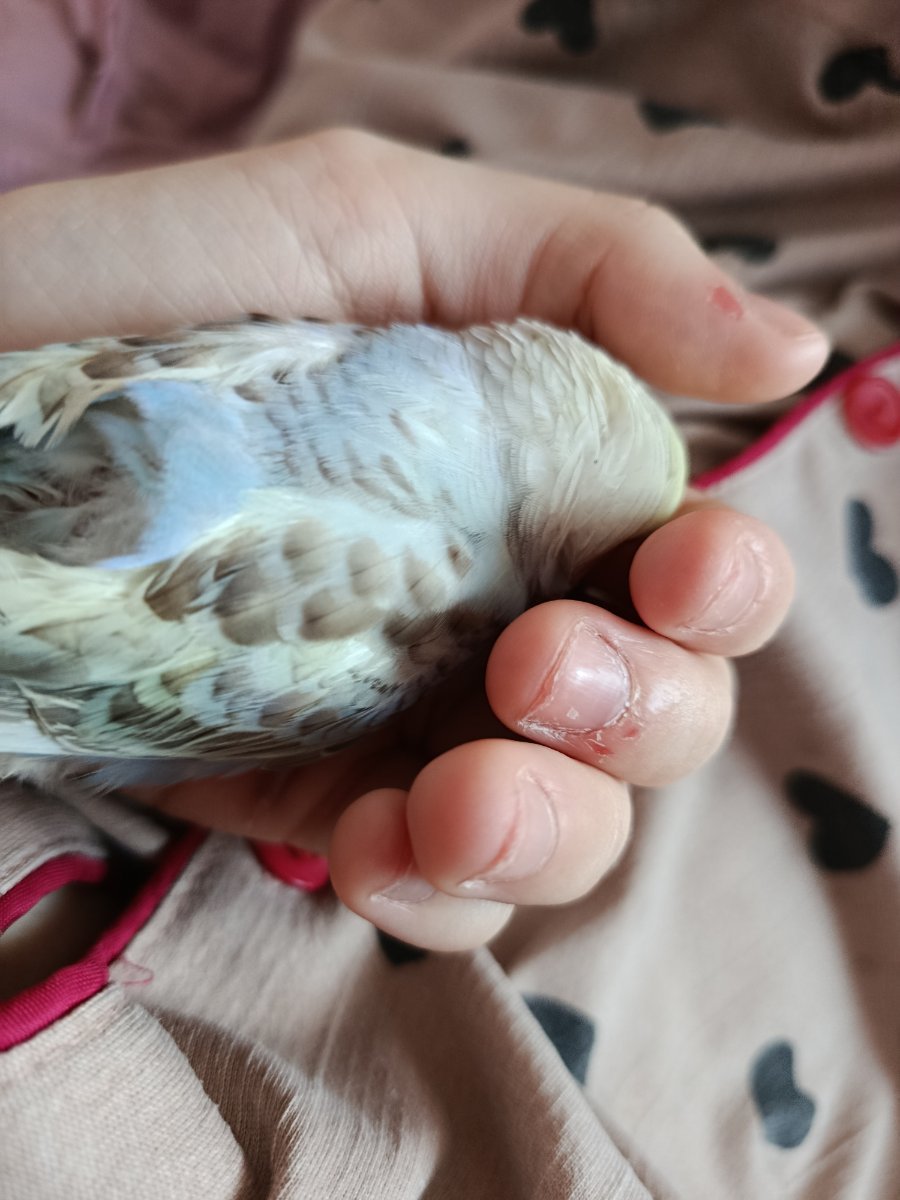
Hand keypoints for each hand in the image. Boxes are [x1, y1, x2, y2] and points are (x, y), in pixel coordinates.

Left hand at [0, 129, 825, 948]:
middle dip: (639, 714)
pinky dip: (427, 887)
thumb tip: (793, 346)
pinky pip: (422, 879)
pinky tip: (380, 848)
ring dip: (546, 832)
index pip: (689, 567)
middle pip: (654, 713)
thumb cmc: (155, 296)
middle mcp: (495, 605)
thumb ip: (592, 268)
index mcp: (538, 480)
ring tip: (460, 802)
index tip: (681, 573)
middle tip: (535, 671)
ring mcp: (407, 712)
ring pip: (560, 823)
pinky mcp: (309, 794)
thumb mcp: (372, 225)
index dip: (724, 588)